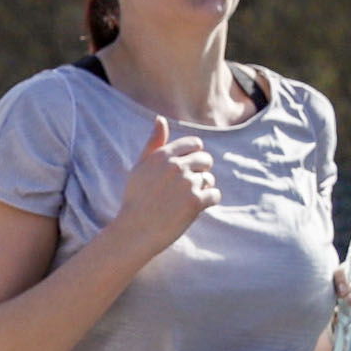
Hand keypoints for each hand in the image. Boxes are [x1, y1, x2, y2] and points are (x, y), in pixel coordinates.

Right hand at [109, 117, 218, 255]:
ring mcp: (187, 183)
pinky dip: (209, 202)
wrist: (135, 231)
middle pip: (206, 160)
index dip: (194, 156)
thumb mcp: (140, 167)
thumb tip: (161, 118)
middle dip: (201, 172)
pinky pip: (215, 195)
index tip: (188, 169)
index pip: (194, 144)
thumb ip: (153, 143)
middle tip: (187, 188)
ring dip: (203, 189)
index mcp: (163, 155)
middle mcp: (176, 166)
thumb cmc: (136, 200)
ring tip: (185, 201)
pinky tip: (195, 209)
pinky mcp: (195, 202)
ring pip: (209, 179)